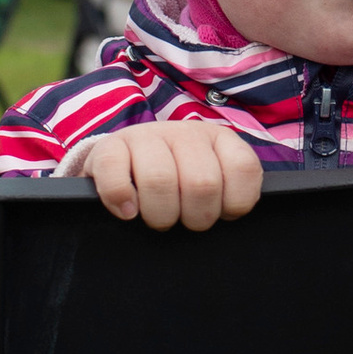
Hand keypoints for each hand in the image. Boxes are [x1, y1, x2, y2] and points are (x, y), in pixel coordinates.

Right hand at [84, 117, 263, 229]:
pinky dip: (121, 199)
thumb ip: (229, 195)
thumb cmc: (178, 184)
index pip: (243, 169)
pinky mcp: (109, 145)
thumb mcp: (213, 185)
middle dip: (195, 217)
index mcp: (219, 139)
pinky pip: (114, 171)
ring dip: (159, 214)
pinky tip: (128, 211)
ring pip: (159, 179)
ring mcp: (146, 135)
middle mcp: (185, 132)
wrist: (125, 163)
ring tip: (157, 217)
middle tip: (185, 221)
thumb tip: (234, 219)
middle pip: (202, 184)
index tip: (221, 213)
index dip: (234, 204)